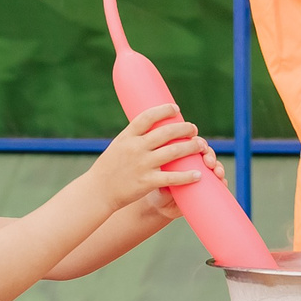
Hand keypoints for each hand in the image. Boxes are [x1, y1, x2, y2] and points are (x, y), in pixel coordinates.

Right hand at [88, 103, 209, 211]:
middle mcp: (135, 148)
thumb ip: (135, 137)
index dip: (164, 110)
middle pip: (166, 133)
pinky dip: (187, 176)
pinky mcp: (147, 182)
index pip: (148, 117)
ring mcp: (142, 164)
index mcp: (127, 136)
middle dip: (184, 128)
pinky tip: (198, 174)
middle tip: (194, 129)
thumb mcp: (118, 146)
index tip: (176, 109)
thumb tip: (153, 125)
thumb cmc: (109, 168)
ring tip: (201, 145)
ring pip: (173, 152)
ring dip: (191, 147)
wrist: (98, 191)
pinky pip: (171, 177)